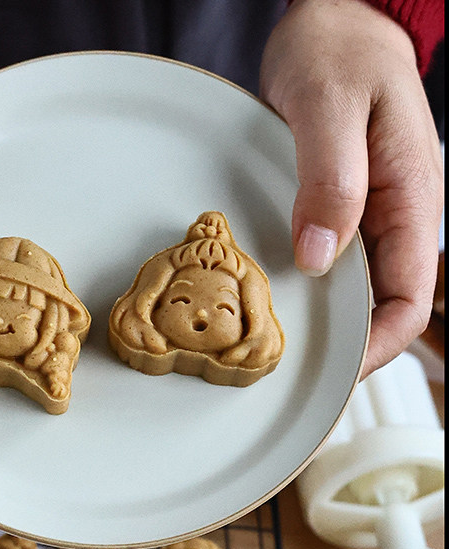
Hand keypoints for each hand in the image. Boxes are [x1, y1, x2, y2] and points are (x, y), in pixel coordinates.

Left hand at [260, 0, 442, 376]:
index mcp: (412, 197)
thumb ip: (330, 181)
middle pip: (383, 305)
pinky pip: (333, 262)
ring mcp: (370, 213)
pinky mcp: (341, 207)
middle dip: (347, 345)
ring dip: (327, 320)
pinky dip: (310, 287)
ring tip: (280, 344)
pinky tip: (278, 297)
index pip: (410, 297)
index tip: (336, 368)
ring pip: (357, 289)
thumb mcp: (330, 104)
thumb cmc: (337, 46)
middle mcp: (396, 214)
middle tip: (294, 372)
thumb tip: (319, 259)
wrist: (332, 16)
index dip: (378, 344)